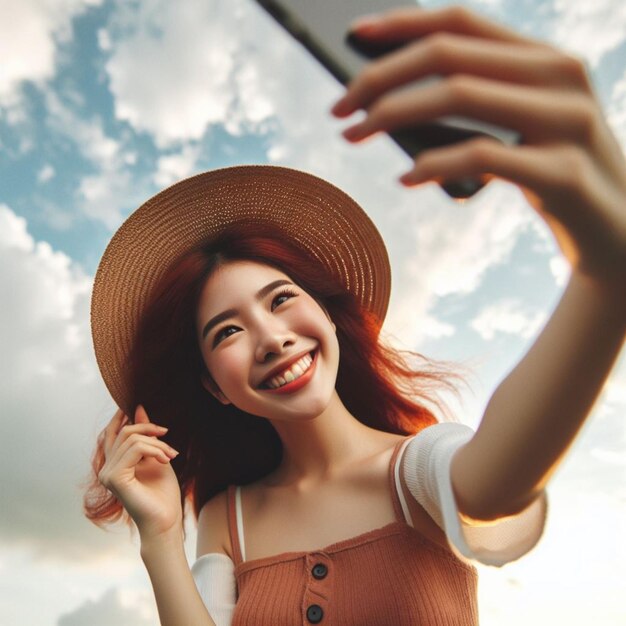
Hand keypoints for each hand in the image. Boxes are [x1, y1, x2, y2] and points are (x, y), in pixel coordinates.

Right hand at [98, 406, 182, 538]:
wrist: (167, 519)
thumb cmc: (163, 493)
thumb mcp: (156, 455)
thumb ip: (146, 435)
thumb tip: (138, 409)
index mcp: (114, 464)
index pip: (112, 434)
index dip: (121, 417)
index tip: (138, 405)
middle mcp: (107, 469)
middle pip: (124, 432)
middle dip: (150, 430)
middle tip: (169, 440)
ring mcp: (108, 474)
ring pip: (132, 439)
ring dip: (158, 444)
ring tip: (172, 455)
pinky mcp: (115, 478)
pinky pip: (135, 449)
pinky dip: (155, 450)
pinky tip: (166, 460)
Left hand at [331, 6, 625, 288]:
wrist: (619, 232)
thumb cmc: (554, 174)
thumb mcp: (521, 128)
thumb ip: (478, 102)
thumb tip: (393, 100)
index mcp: (546, 58)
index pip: (462, 22)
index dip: (403, 24)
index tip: (352, 37)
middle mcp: (561, 76)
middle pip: (448, 54)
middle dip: (380, 77)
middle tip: (338, 108)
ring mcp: (566, 122)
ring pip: (459, 94)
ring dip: (392, 113)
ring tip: (355, 133)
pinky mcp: (562, 173)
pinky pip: (481, 155)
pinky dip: (433, 163)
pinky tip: (405, 176)